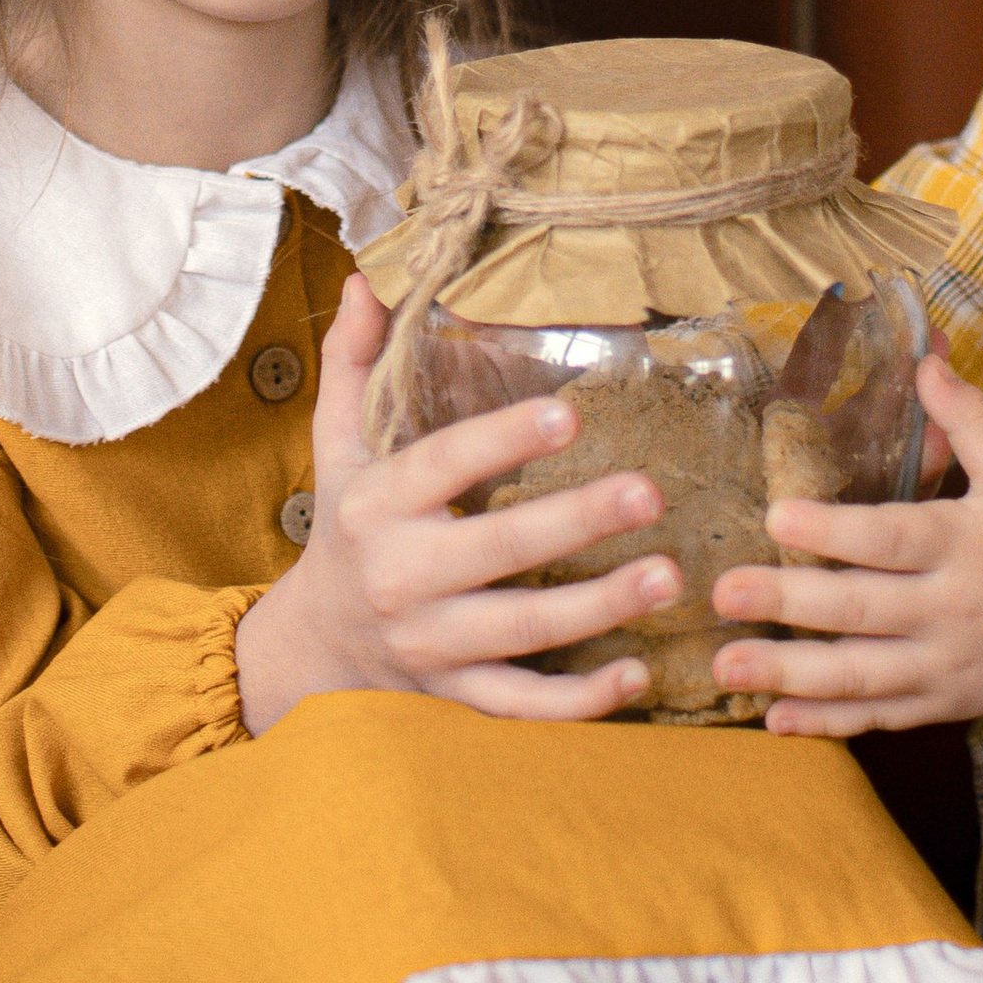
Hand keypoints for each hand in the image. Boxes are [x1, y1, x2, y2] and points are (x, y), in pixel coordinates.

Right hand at [234, 275, 681, 731]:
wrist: (312, 646)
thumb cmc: (346, 526)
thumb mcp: (338, 445)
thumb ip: (356, 363)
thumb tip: (369, 277)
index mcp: (378, 506)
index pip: (443, 466)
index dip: (503, 441)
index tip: (570, 414)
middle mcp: (402, 577)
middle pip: (496, 551)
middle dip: (576, 523)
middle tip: (651, 492)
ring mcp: (432, 645)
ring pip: (522, 632)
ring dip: (600, 609)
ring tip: (669, 574)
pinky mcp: (455, 696)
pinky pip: (522, 705)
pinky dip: (579, 701)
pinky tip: (640, 672)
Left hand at [708, 352, 982, 736]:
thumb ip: (967, 417)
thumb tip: (923, 357)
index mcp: (966, 544)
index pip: (892, 539)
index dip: (834, 531)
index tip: (775, 517)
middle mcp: (952, 610)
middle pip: (861, 610)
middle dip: (787, 603)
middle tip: (723, 593)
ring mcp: (948, 665)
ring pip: (861, 675)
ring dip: (790, 674)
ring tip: (726, 667)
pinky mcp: (946, 703)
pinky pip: (881, 717)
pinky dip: (829, 723)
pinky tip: (774, 721)